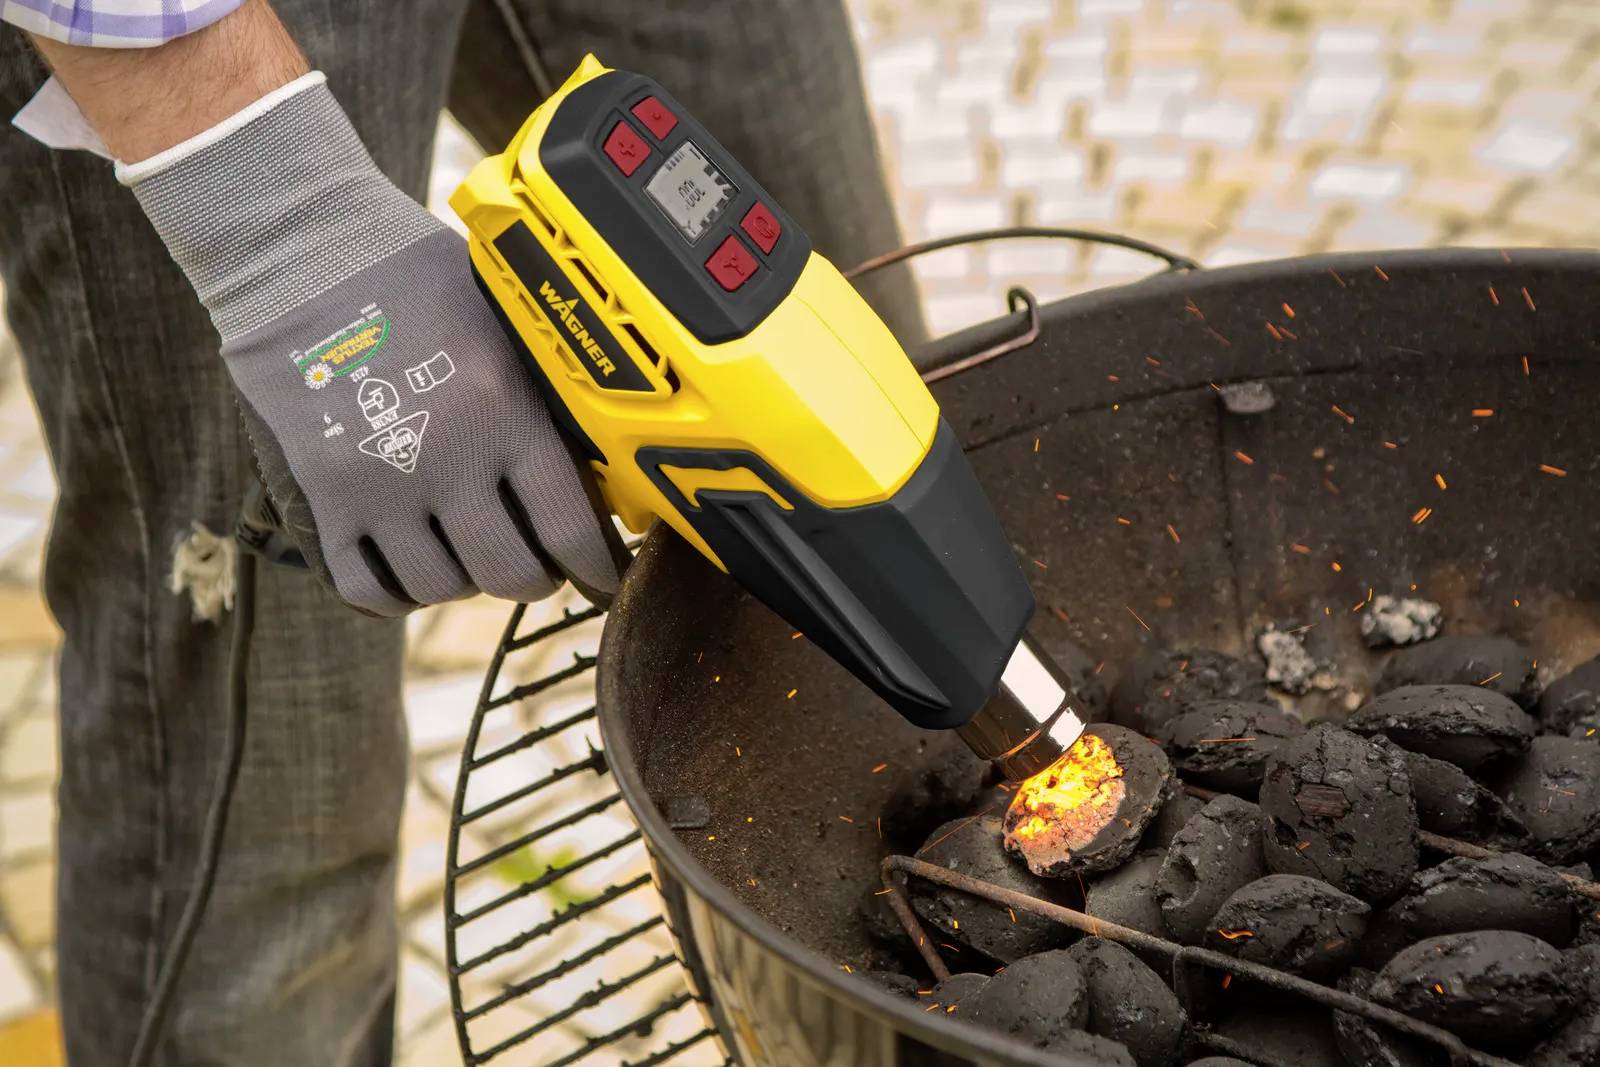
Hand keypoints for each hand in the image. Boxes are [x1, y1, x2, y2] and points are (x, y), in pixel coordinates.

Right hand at [123, 74, 622, 613]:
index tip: (604, 578)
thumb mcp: (502, 317)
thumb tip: (594, 461)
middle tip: (538, 567)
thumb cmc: (415, 273)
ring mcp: (382, 484)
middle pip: (509, 574)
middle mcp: (448, 459)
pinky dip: (396, 594)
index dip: (595, 567)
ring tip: (470, 552)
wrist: (300, 252)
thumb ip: (540, 390)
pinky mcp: (324, 496)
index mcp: (506, 410)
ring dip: (465, 581)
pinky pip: (365, 586)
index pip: (569, 526)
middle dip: (534, 579)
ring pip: (441, 588)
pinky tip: (412, 569)